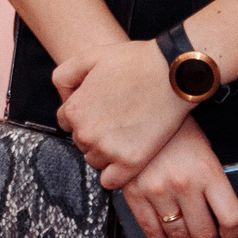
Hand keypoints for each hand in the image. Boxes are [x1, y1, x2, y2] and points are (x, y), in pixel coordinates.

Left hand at [50, 36, 191, 187]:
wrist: (173, 74)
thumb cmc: (135, 62)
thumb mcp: (89, 56)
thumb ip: (64, 76)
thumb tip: (63, 99)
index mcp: (74, 110)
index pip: (67, 123)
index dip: (86, 115)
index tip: (104, 110)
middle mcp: (86, 133)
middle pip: (81, 142)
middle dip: (96, 133)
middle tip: (119, 119)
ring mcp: (107, 150)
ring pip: (95, 161)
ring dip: (106, 152)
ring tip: (128, 134)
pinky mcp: (130, 163)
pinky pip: (110, 181)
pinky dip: (116, 173)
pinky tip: (129, 156)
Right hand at [115, 116, 237, 237]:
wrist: (137, 108)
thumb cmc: (173, 126)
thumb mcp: (204, 148)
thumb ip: (211, 180)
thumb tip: (215, 212)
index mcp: (208, 171)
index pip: (231, 217)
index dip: (234, 234)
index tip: (231, 237)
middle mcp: (185, 184)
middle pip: (204, 232)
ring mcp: (158, 191)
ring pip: (177, 235)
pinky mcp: (134, 193)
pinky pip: (149, 227)